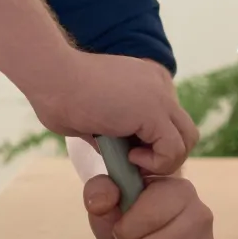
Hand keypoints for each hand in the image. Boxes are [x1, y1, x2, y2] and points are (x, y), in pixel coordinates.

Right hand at [31, 52, 198, 175]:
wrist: (51, 76)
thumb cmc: (58, 95)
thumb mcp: (95, 117)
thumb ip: (114, 133)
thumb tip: (121, 157)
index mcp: (147, 81)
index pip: (169, 121)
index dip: (152, 143)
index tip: (126, 152)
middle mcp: (160, 84)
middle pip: (184, 131)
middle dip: (162, 154)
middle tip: (132, 160)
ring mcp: (161, 96)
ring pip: (186, 141)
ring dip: (161, 160)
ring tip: (129, 159)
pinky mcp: (155, 111)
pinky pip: (173, 150)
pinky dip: (155, 163)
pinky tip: (129, 156)